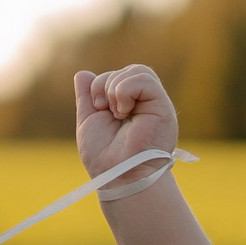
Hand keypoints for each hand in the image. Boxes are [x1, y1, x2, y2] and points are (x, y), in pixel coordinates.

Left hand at [75, 65, 180, 184]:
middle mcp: (145, 103)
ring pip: (138, 71)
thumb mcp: (89, 120)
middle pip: (127, 71)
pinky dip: (125, 90)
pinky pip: (145, 79)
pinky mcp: (163, 108)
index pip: (117, 76)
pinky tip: (124, 111)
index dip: (100, 84)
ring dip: (115, 88)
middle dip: (105, 84)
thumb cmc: (104, 156)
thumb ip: (87, 97)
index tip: (97, 107)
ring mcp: (155, 104)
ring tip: (117, 113)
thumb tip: (82, 74)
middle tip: (104, 110)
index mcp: (130, 105)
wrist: (116, 174)